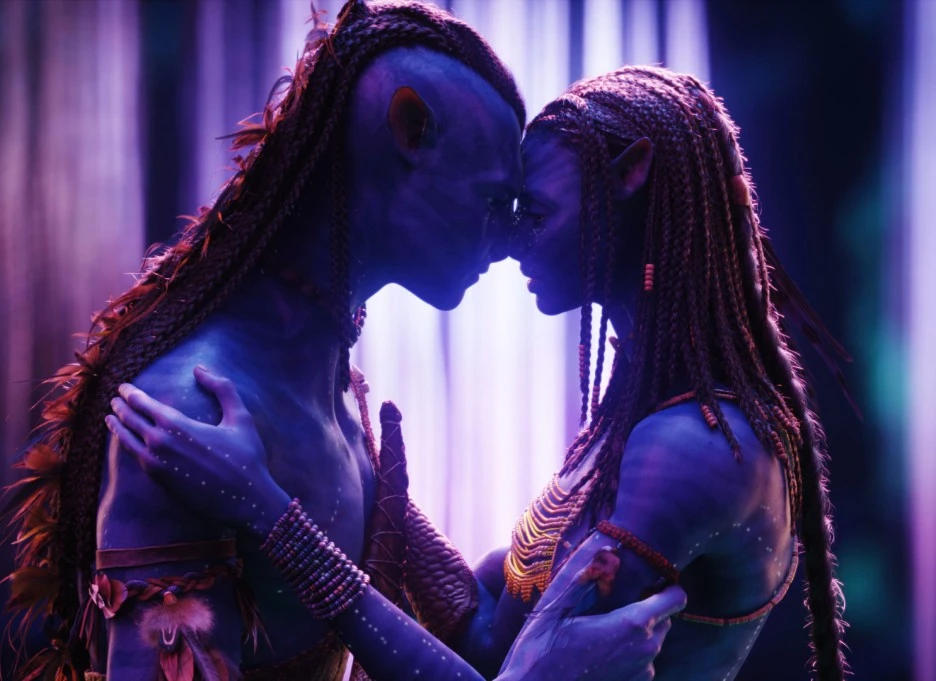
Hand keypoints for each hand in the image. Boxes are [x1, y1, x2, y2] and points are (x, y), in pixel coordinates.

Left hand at [105, 366, 290, 535]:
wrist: (245, 500)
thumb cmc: (246, 457)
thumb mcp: (241, 417)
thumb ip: (222, 388)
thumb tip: (200, 369)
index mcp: (177, 425)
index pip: (143, 404)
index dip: (130, 394)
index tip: (123, 387)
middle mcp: (160, 444)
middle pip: (130, 420)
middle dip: (120, 408)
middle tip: (114, 400)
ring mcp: (156, 465)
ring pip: (127, 441)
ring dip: (117, 428)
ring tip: (111, 419)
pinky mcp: (159, 481)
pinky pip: (136, 459)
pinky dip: (127, 446)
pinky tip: (128, 443)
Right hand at [498, 585, 685, 680]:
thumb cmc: (542, 651)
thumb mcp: (556, 608)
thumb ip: (584, 576)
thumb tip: (606, 548)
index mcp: (633, 625)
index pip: (676, 598)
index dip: (666, 585)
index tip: (648, 580)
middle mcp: (646, 650)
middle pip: (664, 618)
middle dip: (647, 606)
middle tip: (615, 602)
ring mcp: (643, 673)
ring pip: (654, 640)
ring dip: (637, 630)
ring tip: (602, 627)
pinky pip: (643, 661)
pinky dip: (629, 651)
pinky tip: (600, 650)